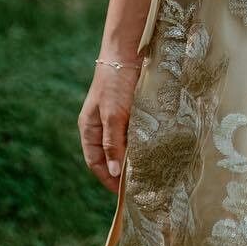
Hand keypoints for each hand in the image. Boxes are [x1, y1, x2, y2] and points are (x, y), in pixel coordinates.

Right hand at [77, 59, 140, 194]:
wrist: (129, 50)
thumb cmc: (115, 82)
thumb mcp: (113, 115)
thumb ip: (113, 143)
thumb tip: (114, 172)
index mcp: (90, 129)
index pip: (96, 163)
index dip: (107, 180)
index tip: (124, 195)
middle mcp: (102, 126)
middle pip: (111, 157)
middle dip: (123, 173)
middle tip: (141, 188)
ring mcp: (118, 119)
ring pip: (126, 147)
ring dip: (136, 159)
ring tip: (151, 174)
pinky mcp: (133, 111)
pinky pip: (137, 134)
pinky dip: (144, 145)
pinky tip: (156, 151)